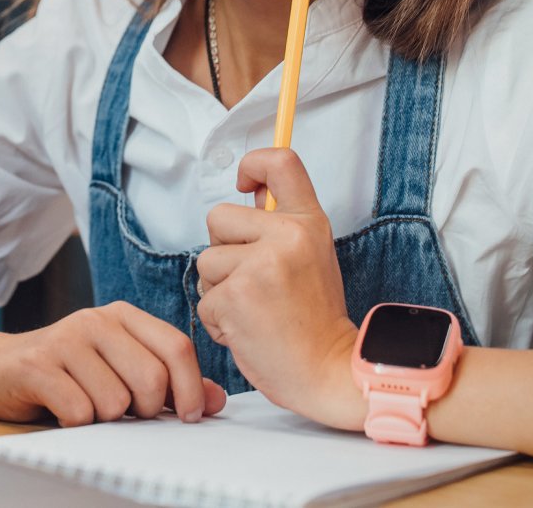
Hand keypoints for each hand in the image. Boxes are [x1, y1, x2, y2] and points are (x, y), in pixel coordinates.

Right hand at [0, 301, 226, 426]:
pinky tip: (60, 409)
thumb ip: (167, 382)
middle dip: (144, 411)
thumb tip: (216, 400)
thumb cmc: (64, 374)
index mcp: (122, 316)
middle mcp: (95, 319)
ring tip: (84, 405)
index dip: (191, 389)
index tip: (189, 415)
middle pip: (151, 380)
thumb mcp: (118, 371)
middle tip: (122, 413)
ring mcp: (64, 339)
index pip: (177, 347)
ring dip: (102, 419)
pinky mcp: (36, 365)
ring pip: (115, 402)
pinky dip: (74, 423)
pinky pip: (79, 411)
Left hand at [195, 147, 362, 428]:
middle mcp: (287, 235)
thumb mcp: (311, 257)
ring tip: (254, 310)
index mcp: (308, 222)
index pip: (281, 162)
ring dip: (218, 289)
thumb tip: (251, 190)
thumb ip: (281, 225)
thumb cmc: (314, 319)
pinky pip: (204, 298)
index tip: (244, 182)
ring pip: (206, 261)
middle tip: (254, 282)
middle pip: (218, 217)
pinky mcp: (236, 296)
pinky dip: (219, 320)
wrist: (327, 370)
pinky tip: (248, 330)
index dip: (253, 163)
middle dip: (223, 250)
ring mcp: (260, 265)